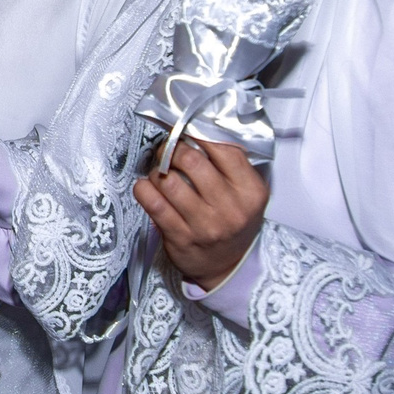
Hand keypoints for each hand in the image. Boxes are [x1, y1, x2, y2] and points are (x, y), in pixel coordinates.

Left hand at [133, 136, 267, 290]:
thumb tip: (198, 127)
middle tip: (168, 148)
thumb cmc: (235, 221)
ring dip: (157, 169)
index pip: (223, 147)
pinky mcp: (180, 237)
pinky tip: (146, 186)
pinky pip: (153, 204)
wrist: (230, 266)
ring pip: (168, 180)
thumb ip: (232, 163)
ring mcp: (204, 225)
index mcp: (250, 190)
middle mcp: (229, 208)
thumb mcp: (247, 192)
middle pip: (191, 160)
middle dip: (173, 148)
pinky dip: (143, 188)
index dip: (198, 133)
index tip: (187, 131)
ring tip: (160, 171)